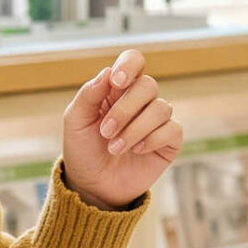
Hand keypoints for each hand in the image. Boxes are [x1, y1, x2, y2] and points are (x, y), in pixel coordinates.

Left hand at [60, 48, 181, 208]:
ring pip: (161, 108)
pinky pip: (173, 129)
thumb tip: (107, 72)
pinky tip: (137, 151)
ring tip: (115, 148)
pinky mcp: (169, 141)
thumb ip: (88, 95)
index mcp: (117, 89)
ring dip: (135, 129)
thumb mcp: (75, 121)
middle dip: (125, 109)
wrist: (93, 187)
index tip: (116, 83)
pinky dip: (152, 139)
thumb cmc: (82, 150)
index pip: (134, 61)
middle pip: (148, 85)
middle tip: (105, 132)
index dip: (129, 66)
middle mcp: (140, 101)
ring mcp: (157, 121)